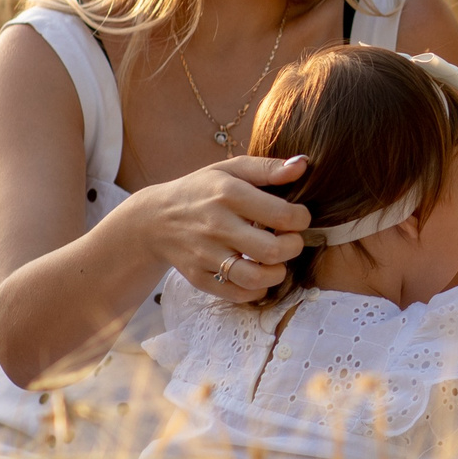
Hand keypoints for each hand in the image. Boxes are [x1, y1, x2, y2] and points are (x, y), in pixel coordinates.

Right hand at [126, 154, 313, 302]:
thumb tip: (303, 164)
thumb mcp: (230, 169)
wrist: (154, 219)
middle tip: (290, 241)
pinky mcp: (198, 277)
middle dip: (293, 247)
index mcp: (229, 194)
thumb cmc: (202, 190)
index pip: (282, 215)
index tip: (297, 217)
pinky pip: (236, 294)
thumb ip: (268, 167)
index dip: (301, 219)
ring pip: (255, 278)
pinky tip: (257, 275)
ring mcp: (205, 254)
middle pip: (273, 250)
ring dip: (277, 273)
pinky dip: (255, 290)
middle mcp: (217, 225)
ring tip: (276, 261)